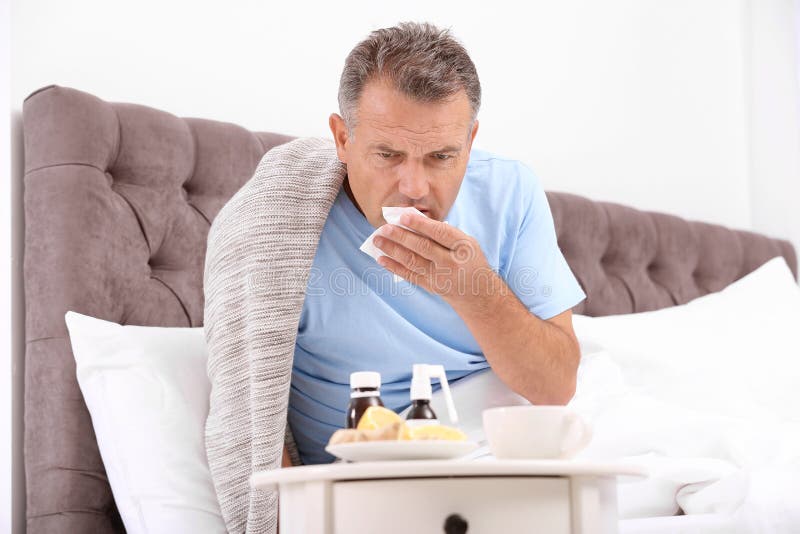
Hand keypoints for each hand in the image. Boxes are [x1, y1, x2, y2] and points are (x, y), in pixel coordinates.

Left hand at [372, 212, 501, 306]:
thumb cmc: (468, 259)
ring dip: (393, 250)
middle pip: (423, 247)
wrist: (477, 292)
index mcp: (463, 246)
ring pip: (413, 261)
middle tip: (384, 228)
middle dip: (401, 236)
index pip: (440, 233)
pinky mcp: (431, 287)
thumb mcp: (465, 242)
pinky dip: (394, 266)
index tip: (403, 216)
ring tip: (378, 240)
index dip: (420, 224)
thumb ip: (443, 232)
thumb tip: (412, 221)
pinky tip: (381, 259)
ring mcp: (440, 277)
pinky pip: (409, 275)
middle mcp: (452, 262)